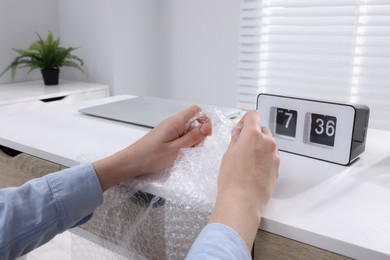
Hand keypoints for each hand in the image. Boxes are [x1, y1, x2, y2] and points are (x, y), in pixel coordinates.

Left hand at [93, 104, 211, 190]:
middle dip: (198, 134)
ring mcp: (168, 130)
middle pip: (193, 121)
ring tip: (183, 153)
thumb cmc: (150, 157)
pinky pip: (180, 137)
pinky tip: (178, 154)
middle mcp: (172, 123)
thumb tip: (207, 126)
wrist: (131, 162)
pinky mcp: (165, 137)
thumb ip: (193, 137)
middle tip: (192, 148)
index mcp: (175, 122)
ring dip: (191, 141)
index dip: (204, 120)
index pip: (196, 110)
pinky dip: (183, 145)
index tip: (205, 135)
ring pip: (187, 131)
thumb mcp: (176, 149)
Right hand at [209, 110, 278, 249]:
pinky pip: (271, 156)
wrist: (242, 201)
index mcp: (253, 135)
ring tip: (246, 161)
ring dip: (258, 146)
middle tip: (240, 145)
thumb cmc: (232, 179)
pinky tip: (252, 169)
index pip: (253, 115)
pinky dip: (263, 158)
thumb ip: (236, 138)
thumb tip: (239, 132)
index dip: (245, 119)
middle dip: (252, 134)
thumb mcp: (228, 154)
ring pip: (267, 143)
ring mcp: (274, 155)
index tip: (240, 127)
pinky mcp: (277, 168)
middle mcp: (268, 142)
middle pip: (261, 129)